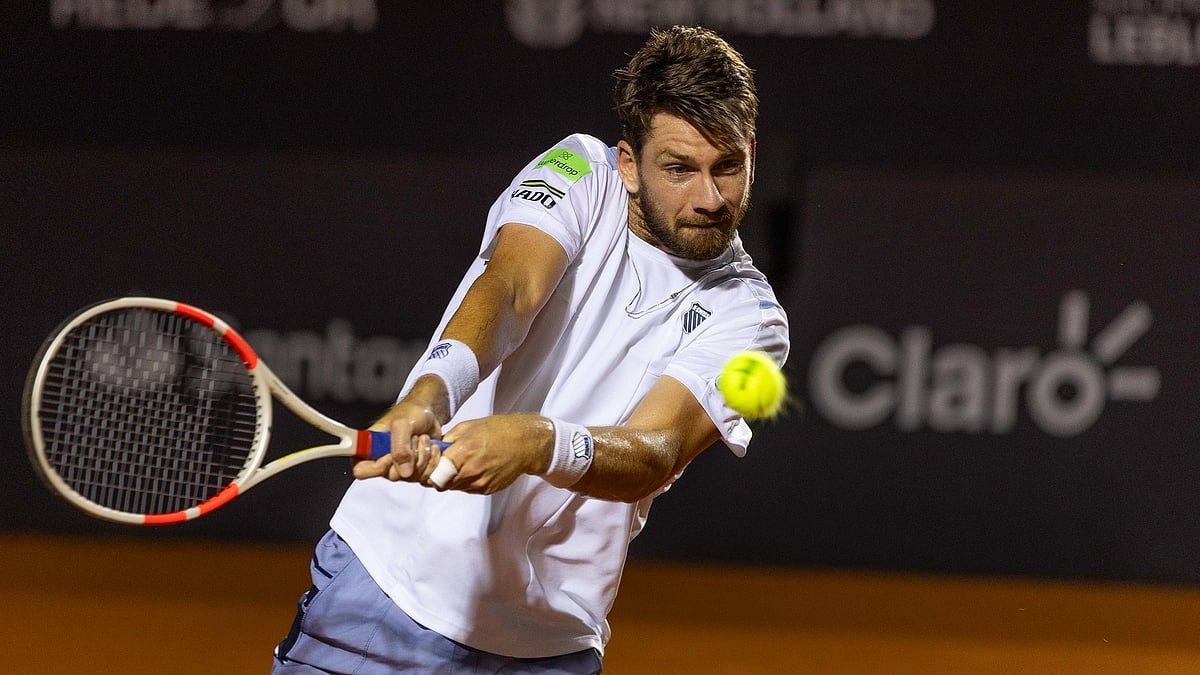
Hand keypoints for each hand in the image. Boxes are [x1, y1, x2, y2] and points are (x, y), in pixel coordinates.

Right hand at [352, 381, 446, 482]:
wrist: (430, 413)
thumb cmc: (411, 412)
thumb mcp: (402, 424)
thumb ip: (400, 447)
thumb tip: (404, 472)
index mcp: (370, 448)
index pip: (361, 470)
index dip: (378, 467)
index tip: (391, 454)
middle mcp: (383, 460)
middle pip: (392, 476)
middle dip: (409, 456)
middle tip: (413, 438)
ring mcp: (400, 467)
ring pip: (411, 477)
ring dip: (423, 456)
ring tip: (423, 438)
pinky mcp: (416, 470)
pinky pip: (425, 477)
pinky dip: (433, 462)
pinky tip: (432, 447)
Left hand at [434, 414, 553, 493]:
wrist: (526, 443)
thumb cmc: (499, 431)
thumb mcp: (468, 427)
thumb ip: (447, 440)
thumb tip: (433, 449)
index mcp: (464, 452)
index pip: (434, 475)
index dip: (429, 470)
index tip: (431, 463)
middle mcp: (471, 471)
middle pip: (442, 484)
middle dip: (439, 475)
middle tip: (443, 463)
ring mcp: (480, 483)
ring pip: (454, 487)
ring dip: (452, 478)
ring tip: (462, 463)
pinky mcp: (487, 490)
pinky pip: (468, 488)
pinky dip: (466, 480)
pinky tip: (474, 467)